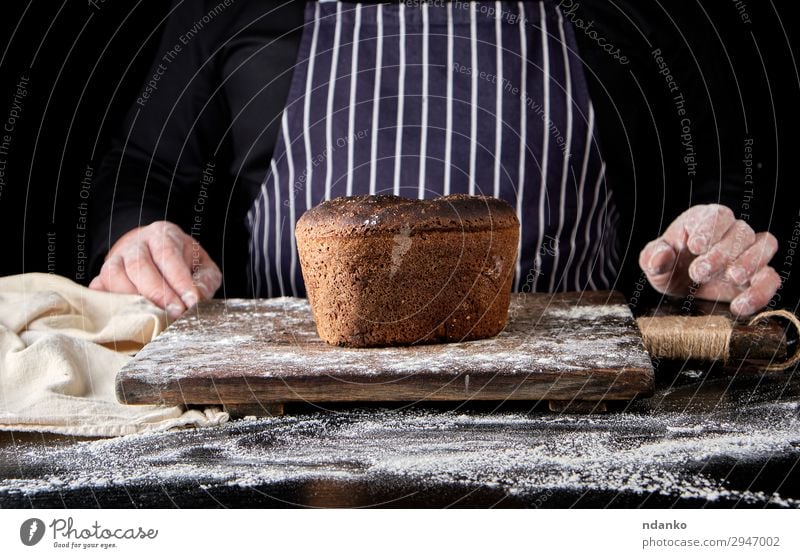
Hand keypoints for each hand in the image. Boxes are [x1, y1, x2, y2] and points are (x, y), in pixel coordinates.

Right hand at [89, 221, 221, 318]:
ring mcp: (114, 260)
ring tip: (154, 317)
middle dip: (158, 293)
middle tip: (175, 313)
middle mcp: (135, 244)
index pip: (167, 254)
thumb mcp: (202, 266)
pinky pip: (97, 290)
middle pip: (138, 265)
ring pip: (114, 276)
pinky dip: (107, 304)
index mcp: (162, 235)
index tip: (191, 302)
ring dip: (134, 300)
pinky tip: (126, 318)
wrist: (155, 255)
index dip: (179, 280)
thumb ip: (204, 281)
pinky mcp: (101, 278)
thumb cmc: (183, 263)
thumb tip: (198, 299)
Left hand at [639, 204, 779, 316]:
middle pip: (740, 232)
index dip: (710, 229)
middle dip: (720, 253)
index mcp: (705, 221)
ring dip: (749, 263)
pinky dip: (760, 292)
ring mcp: (749, 253)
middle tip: (698, 272)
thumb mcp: (653, 262)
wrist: (681, 291)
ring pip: (765, 246)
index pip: (717, 215)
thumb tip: (661, 255)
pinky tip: (739, 305)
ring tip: (731, 279)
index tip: (695, 247)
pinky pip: (771, 279)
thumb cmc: (669, 268)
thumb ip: (653, 256)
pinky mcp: (759, 277)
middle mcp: (731, 233)